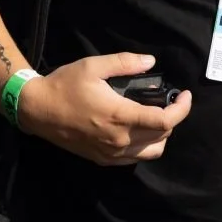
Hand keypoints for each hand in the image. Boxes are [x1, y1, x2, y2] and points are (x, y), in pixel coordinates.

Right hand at [16, 53, 192, 166]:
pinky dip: (144, 147)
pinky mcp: (102, 159)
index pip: (165, 121)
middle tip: (168, 102)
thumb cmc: (64, 85)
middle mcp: (119, 139)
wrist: (36, 110)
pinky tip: (137, 131)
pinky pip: (134, 159)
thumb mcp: (93, 66)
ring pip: (151, 152)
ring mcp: (110, 153)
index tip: (184, 96)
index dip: (182, 109)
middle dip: (172, 119)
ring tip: (154, 118)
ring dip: (161, 137)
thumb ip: (125, 62)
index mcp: (120, 115)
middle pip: (162, 137)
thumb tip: (151, 62)